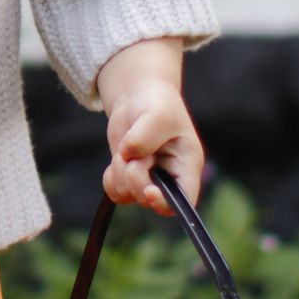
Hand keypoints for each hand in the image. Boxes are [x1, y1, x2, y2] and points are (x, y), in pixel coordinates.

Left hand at [96, 37, 203, 216]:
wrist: (139, 95)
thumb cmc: (158, 103)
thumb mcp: (156, 115)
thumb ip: (144, 139)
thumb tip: (128, 157)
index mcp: (187, 165)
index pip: (184, 201)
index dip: (166, 203)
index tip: (150, 190)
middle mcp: (170, 178)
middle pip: (150, 200)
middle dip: (135, 177)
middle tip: (135, 153)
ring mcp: (149, 179)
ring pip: (128, 195)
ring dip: (120, 173)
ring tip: (127, 148)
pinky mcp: (130, 177)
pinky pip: (116, 191)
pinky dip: (111, 177)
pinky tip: (118, 157)